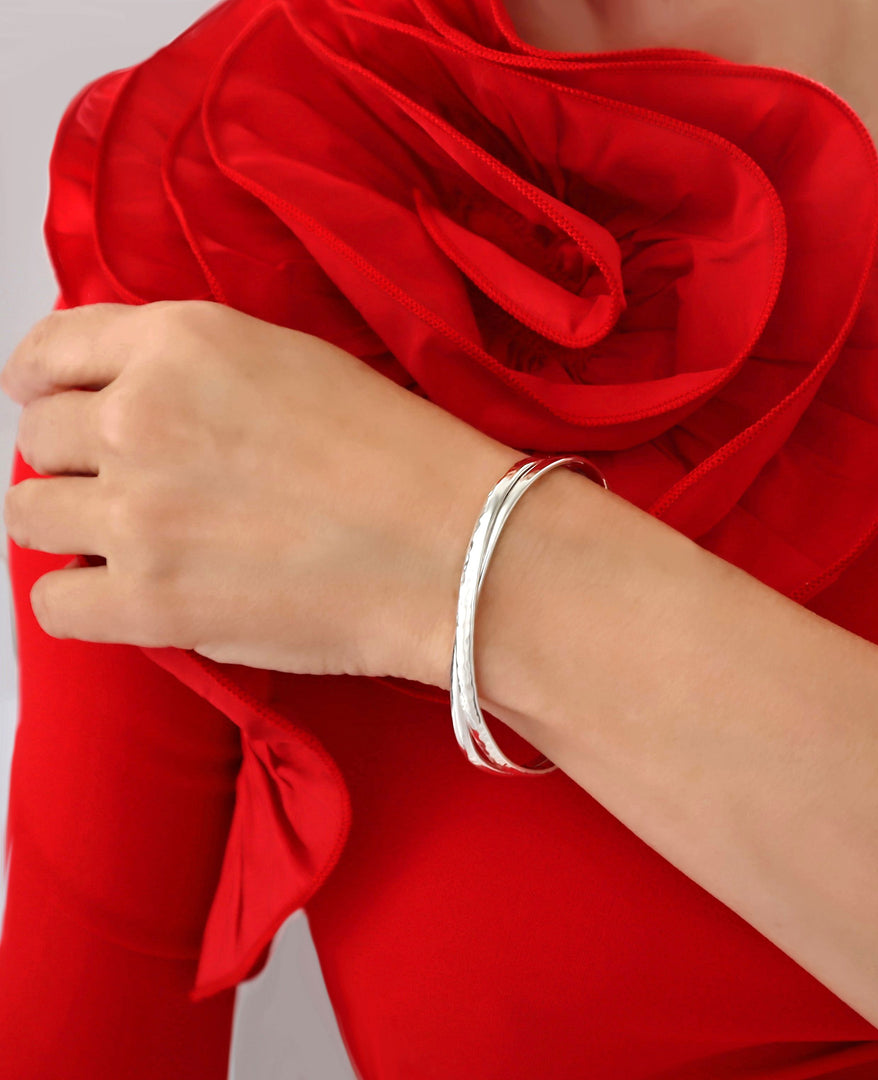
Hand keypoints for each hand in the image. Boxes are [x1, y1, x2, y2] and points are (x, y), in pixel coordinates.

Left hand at [2, 300, 521, 682]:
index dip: (40, 378)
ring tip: (137, 543)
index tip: (41, 397)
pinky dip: (84, 600)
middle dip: (78, 462)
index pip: (53, 348)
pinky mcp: (150, 603)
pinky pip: (55, 603)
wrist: (457, 548)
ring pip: (30, 516)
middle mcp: (141, 415)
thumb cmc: (404, 459)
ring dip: (74, 527)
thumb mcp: (296, 364)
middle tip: (135, 487)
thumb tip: (128, 403)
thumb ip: (195, 371)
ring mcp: (138, 511)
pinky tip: (133, 596)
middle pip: (41, 438)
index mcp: (184, 342)